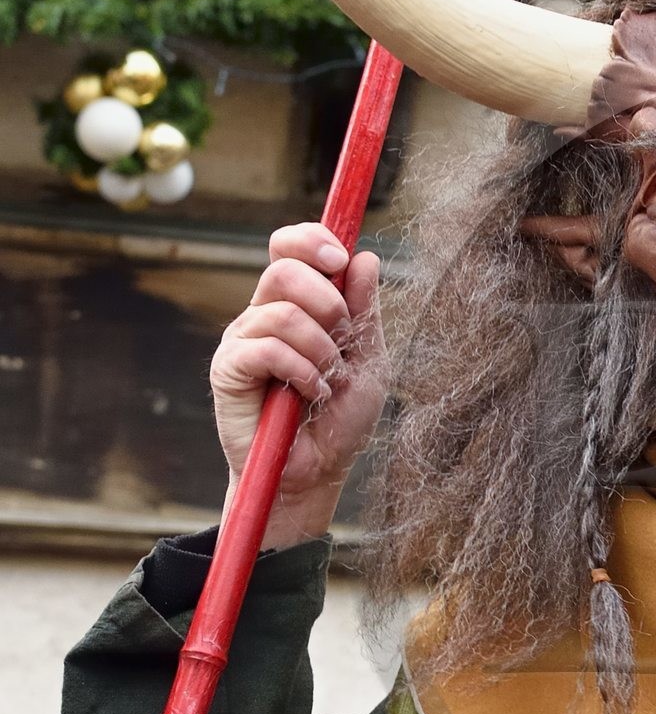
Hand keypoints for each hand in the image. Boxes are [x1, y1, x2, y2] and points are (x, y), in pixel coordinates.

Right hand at [210, 224, 387, 549]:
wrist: (315, 472)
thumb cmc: (340, 418)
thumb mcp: (367, 360)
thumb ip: (363, 311)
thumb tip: (364, 257)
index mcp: (296, 302)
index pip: (289, 246)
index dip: (312, 240)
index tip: (340, 259)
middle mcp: (264, 313)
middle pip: (284, 267)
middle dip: (327, 301)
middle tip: (342, 340)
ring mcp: (244, 339)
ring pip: (281, 311)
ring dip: (321, 348)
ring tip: (329, 380)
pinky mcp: (229, 369)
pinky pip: (266, 348)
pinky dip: (301, 370)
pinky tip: (311, 394)